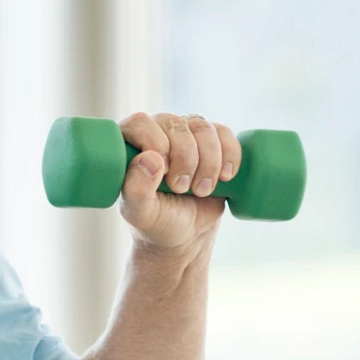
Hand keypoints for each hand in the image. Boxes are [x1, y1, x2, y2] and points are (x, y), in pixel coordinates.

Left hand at [115, 111, 241, 253]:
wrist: (187, 236)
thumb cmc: (157, 223)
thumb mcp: (142, 213)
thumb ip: (137, 189)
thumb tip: (151, 158)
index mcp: (130, 144)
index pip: (140, 123)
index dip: (155, 143)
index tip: (164, 173)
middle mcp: (157, 132)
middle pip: (176, 124)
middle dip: (185, 159)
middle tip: (182, 189)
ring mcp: (186, 134)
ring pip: (202, 128)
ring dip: (208, 161)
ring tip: (202, 190)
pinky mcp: (211, 142)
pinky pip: (224, 133)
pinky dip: (229, 155)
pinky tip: (225, 177)